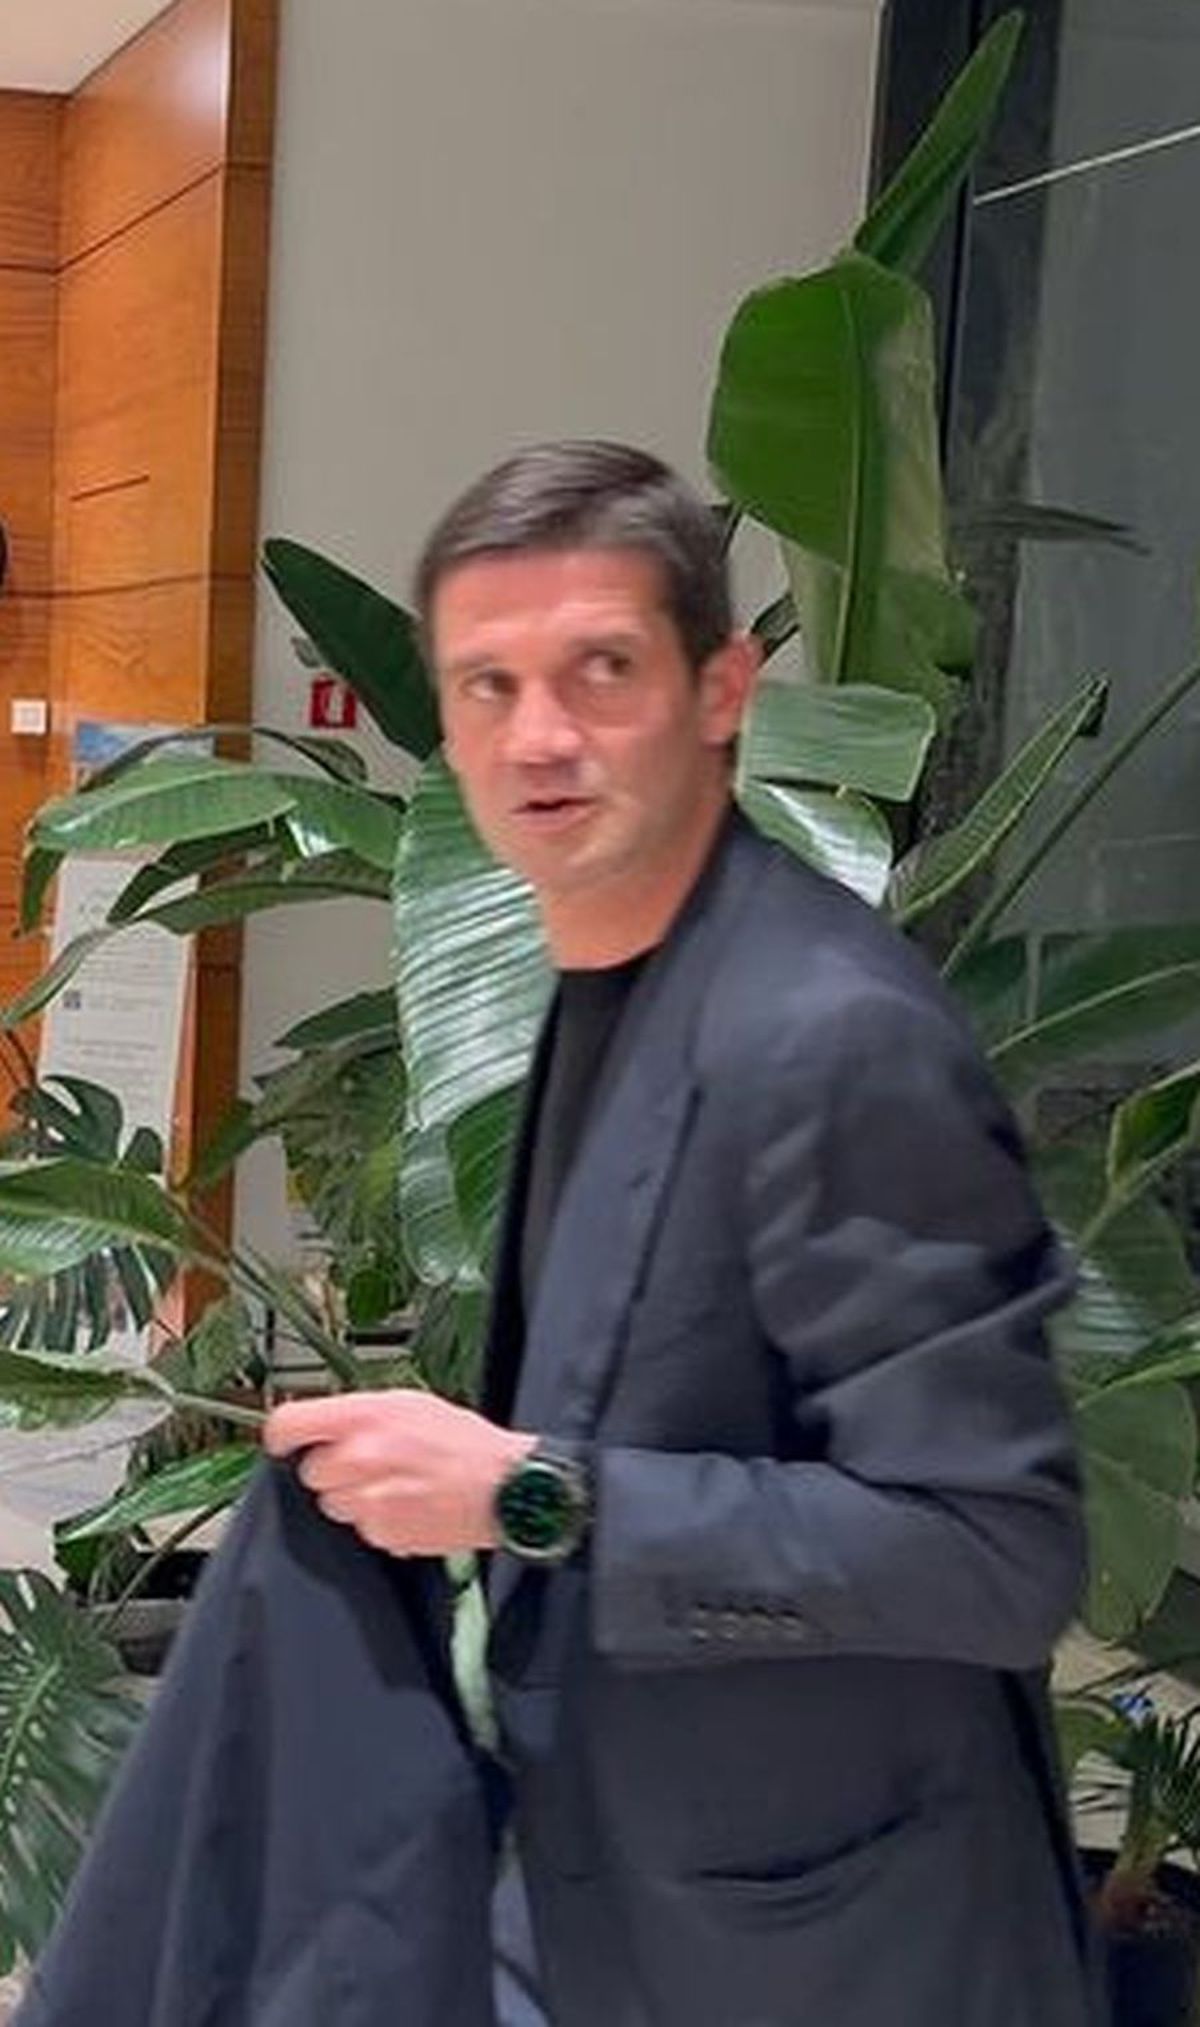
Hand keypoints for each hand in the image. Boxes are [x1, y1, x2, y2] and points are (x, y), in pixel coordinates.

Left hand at [262, 1390, 536, 1556]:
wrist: (502, 1486)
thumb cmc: (464, 1443)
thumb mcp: (410, 1403)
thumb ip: (361, 1413)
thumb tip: (327, 1423)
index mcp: (365, 1417)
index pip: (289, 1425)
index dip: (282, 1435)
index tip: (285, 1441)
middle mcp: (360, 1457)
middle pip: (310, 1471)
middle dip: (333, 1468)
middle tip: (368, 1462)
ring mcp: (368, 1499)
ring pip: (332, 1504)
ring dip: (354, 1496)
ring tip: (394, 1483)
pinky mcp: (381, 1533)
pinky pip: (360, 1527)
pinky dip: (377, 1520)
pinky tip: (407, 1504)